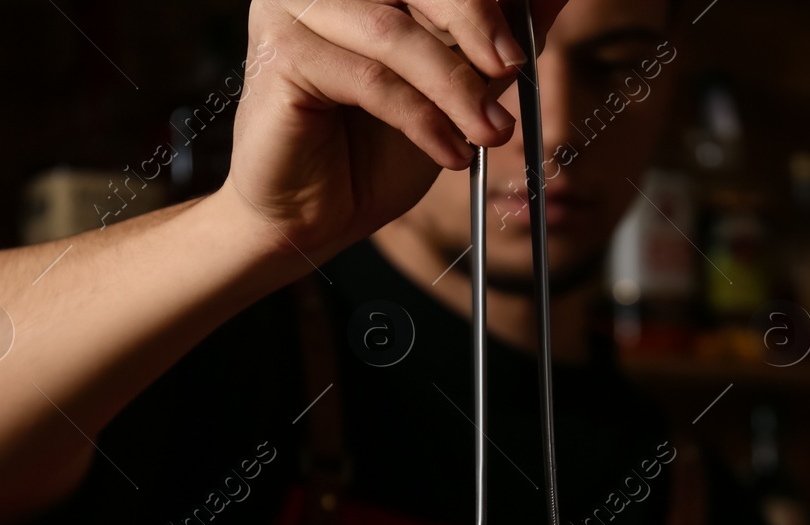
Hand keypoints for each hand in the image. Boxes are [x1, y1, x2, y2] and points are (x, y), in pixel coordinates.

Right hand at [220, 0, 565, 262]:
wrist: (314, 218)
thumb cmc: (373, 153)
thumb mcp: (453, 92)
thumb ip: (494, 44)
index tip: (527, 33)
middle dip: (478, 23)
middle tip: (515, 67)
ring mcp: (293, 11)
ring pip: (395, 34)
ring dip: (455, 87)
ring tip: (489, 133)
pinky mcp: (281, 56)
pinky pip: (371, 81)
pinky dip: (422, 119)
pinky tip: (450, 151)